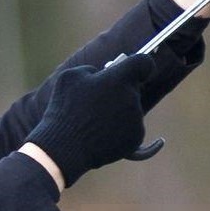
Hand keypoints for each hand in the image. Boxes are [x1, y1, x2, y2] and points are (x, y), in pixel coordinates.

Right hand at [24, 54, 158, 188]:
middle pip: (133, 88)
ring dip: (117, 112)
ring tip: (93, 122)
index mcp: (120, 78)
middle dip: (119, 92)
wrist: (65, 147)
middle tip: (98, 101)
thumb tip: (103, 73)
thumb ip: (92, 70)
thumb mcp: (71, 77)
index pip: (144, 63)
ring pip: (131, 109)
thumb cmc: (65, 109)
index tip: (134, 70)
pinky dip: (119, 130)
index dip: (140, 65)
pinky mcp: (136, 138)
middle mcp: (133, 97)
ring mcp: (136, 119)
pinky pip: (131, 128)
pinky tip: (102, 134)